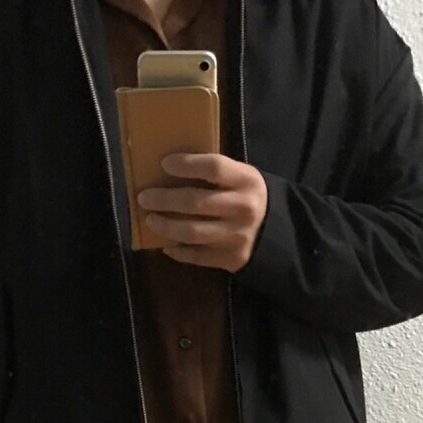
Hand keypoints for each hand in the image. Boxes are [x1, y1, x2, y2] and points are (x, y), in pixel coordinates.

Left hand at [137, 153, 267, 271]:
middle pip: (196, 202)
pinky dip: (178, 252)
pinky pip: (198, 256)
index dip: (186, 165)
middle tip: (144, 197)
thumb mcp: (242, 177)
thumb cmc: (249, 197)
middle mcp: (242, 208)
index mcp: (247, 181)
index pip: (213, 168)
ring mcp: (236, 236)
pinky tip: (167, 245)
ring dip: (166, 227)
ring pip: (192, 232)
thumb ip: (216, 173)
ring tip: (150, 220)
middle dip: (164, 200)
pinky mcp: (231, 259)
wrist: (278, 232)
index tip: (164, 163)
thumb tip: (170, 170)